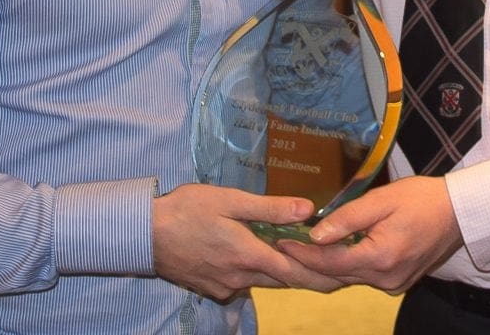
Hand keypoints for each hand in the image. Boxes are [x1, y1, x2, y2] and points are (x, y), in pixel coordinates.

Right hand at [153, 184, 343, 299]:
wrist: (143, 234)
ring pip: (264, 282)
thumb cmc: (186, 210)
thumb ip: (269, 209)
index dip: (323, 275)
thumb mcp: (230, 201)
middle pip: (284, 282)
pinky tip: (258, 258)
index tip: (346, 274)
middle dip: (311, 277)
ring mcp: (225, 286)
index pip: (296, 273)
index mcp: (248, 254)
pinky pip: (243, 283)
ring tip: (304, 261)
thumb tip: (307, 211)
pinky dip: (257, 273)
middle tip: (337, 270)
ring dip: (284, 274)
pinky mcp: (211, 288)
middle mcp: (240, 277)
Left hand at [278, 175, 461, 293]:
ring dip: (324, 266)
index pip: (329, 262)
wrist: (459, 212)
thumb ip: (348, 218)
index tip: (279, 240)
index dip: (302, 253)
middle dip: (307, 262)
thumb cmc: (422, 198)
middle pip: (336, 275)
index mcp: (381, 258)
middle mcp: (385, 280)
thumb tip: (315, 233)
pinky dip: (344, 266)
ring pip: (348, 278)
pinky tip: (329, 253)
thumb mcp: (382, 200)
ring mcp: (393, 285)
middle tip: (280, 245)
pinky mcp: (397, 283)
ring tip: (297, 248)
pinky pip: (362, 277)